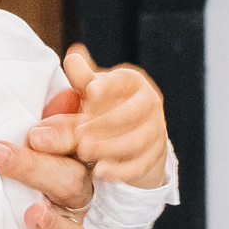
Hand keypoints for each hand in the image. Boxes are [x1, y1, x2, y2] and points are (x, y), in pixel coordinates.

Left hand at [0, 85, 96, 228]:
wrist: (22, 175)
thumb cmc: (29, 146)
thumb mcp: (44, 125)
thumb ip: (59, 110)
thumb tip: (70, 80)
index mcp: (72, 159)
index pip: (74, 145)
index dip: (60, 137)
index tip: (34, 130)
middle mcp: (72, 197)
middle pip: (67, 184)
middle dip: (35, 169)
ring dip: (50, 226)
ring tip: (31, 216)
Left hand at [60, 45, 171, 190]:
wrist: (127, 138)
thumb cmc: (105, 106)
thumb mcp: (92, 91)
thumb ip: (81, 78)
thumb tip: (72, 56)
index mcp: (133, 82)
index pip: (124, 80)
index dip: (109, 86)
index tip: (90, 92)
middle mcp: (149, 103)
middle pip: (134, 112)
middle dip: (106, 123)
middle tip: (78, 134)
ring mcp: (155, 130)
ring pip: (138, 140)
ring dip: (110, 147)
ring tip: (83, 152)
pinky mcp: (154, 155)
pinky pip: (141, 164)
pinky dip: (120, 170)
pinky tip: (99, 172)